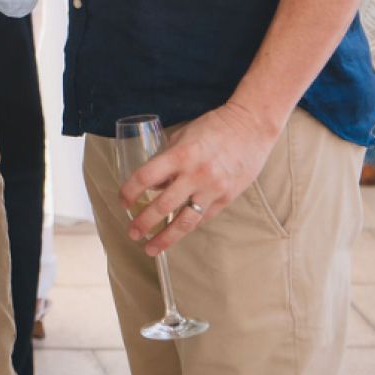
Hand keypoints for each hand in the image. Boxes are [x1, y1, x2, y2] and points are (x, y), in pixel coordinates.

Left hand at [121, 101, 279, 255]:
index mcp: (181, 155)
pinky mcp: (227, 198)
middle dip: (143, 222)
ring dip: (165, 237)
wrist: (251, 127)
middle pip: (163, 205)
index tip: (122, 201)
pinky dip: (187, 225)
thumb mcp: (183, 136)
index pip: (146, 177)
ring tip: (151, 247)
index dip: (130, 191)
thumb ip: (167, 159)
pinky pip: (203, 217)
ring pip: (185, 221)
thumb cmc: (214, 126)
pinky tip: (176, 233)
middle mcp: (196, 174)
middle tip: (131, 233)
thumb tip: (152, 183)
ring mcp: (213, 189)